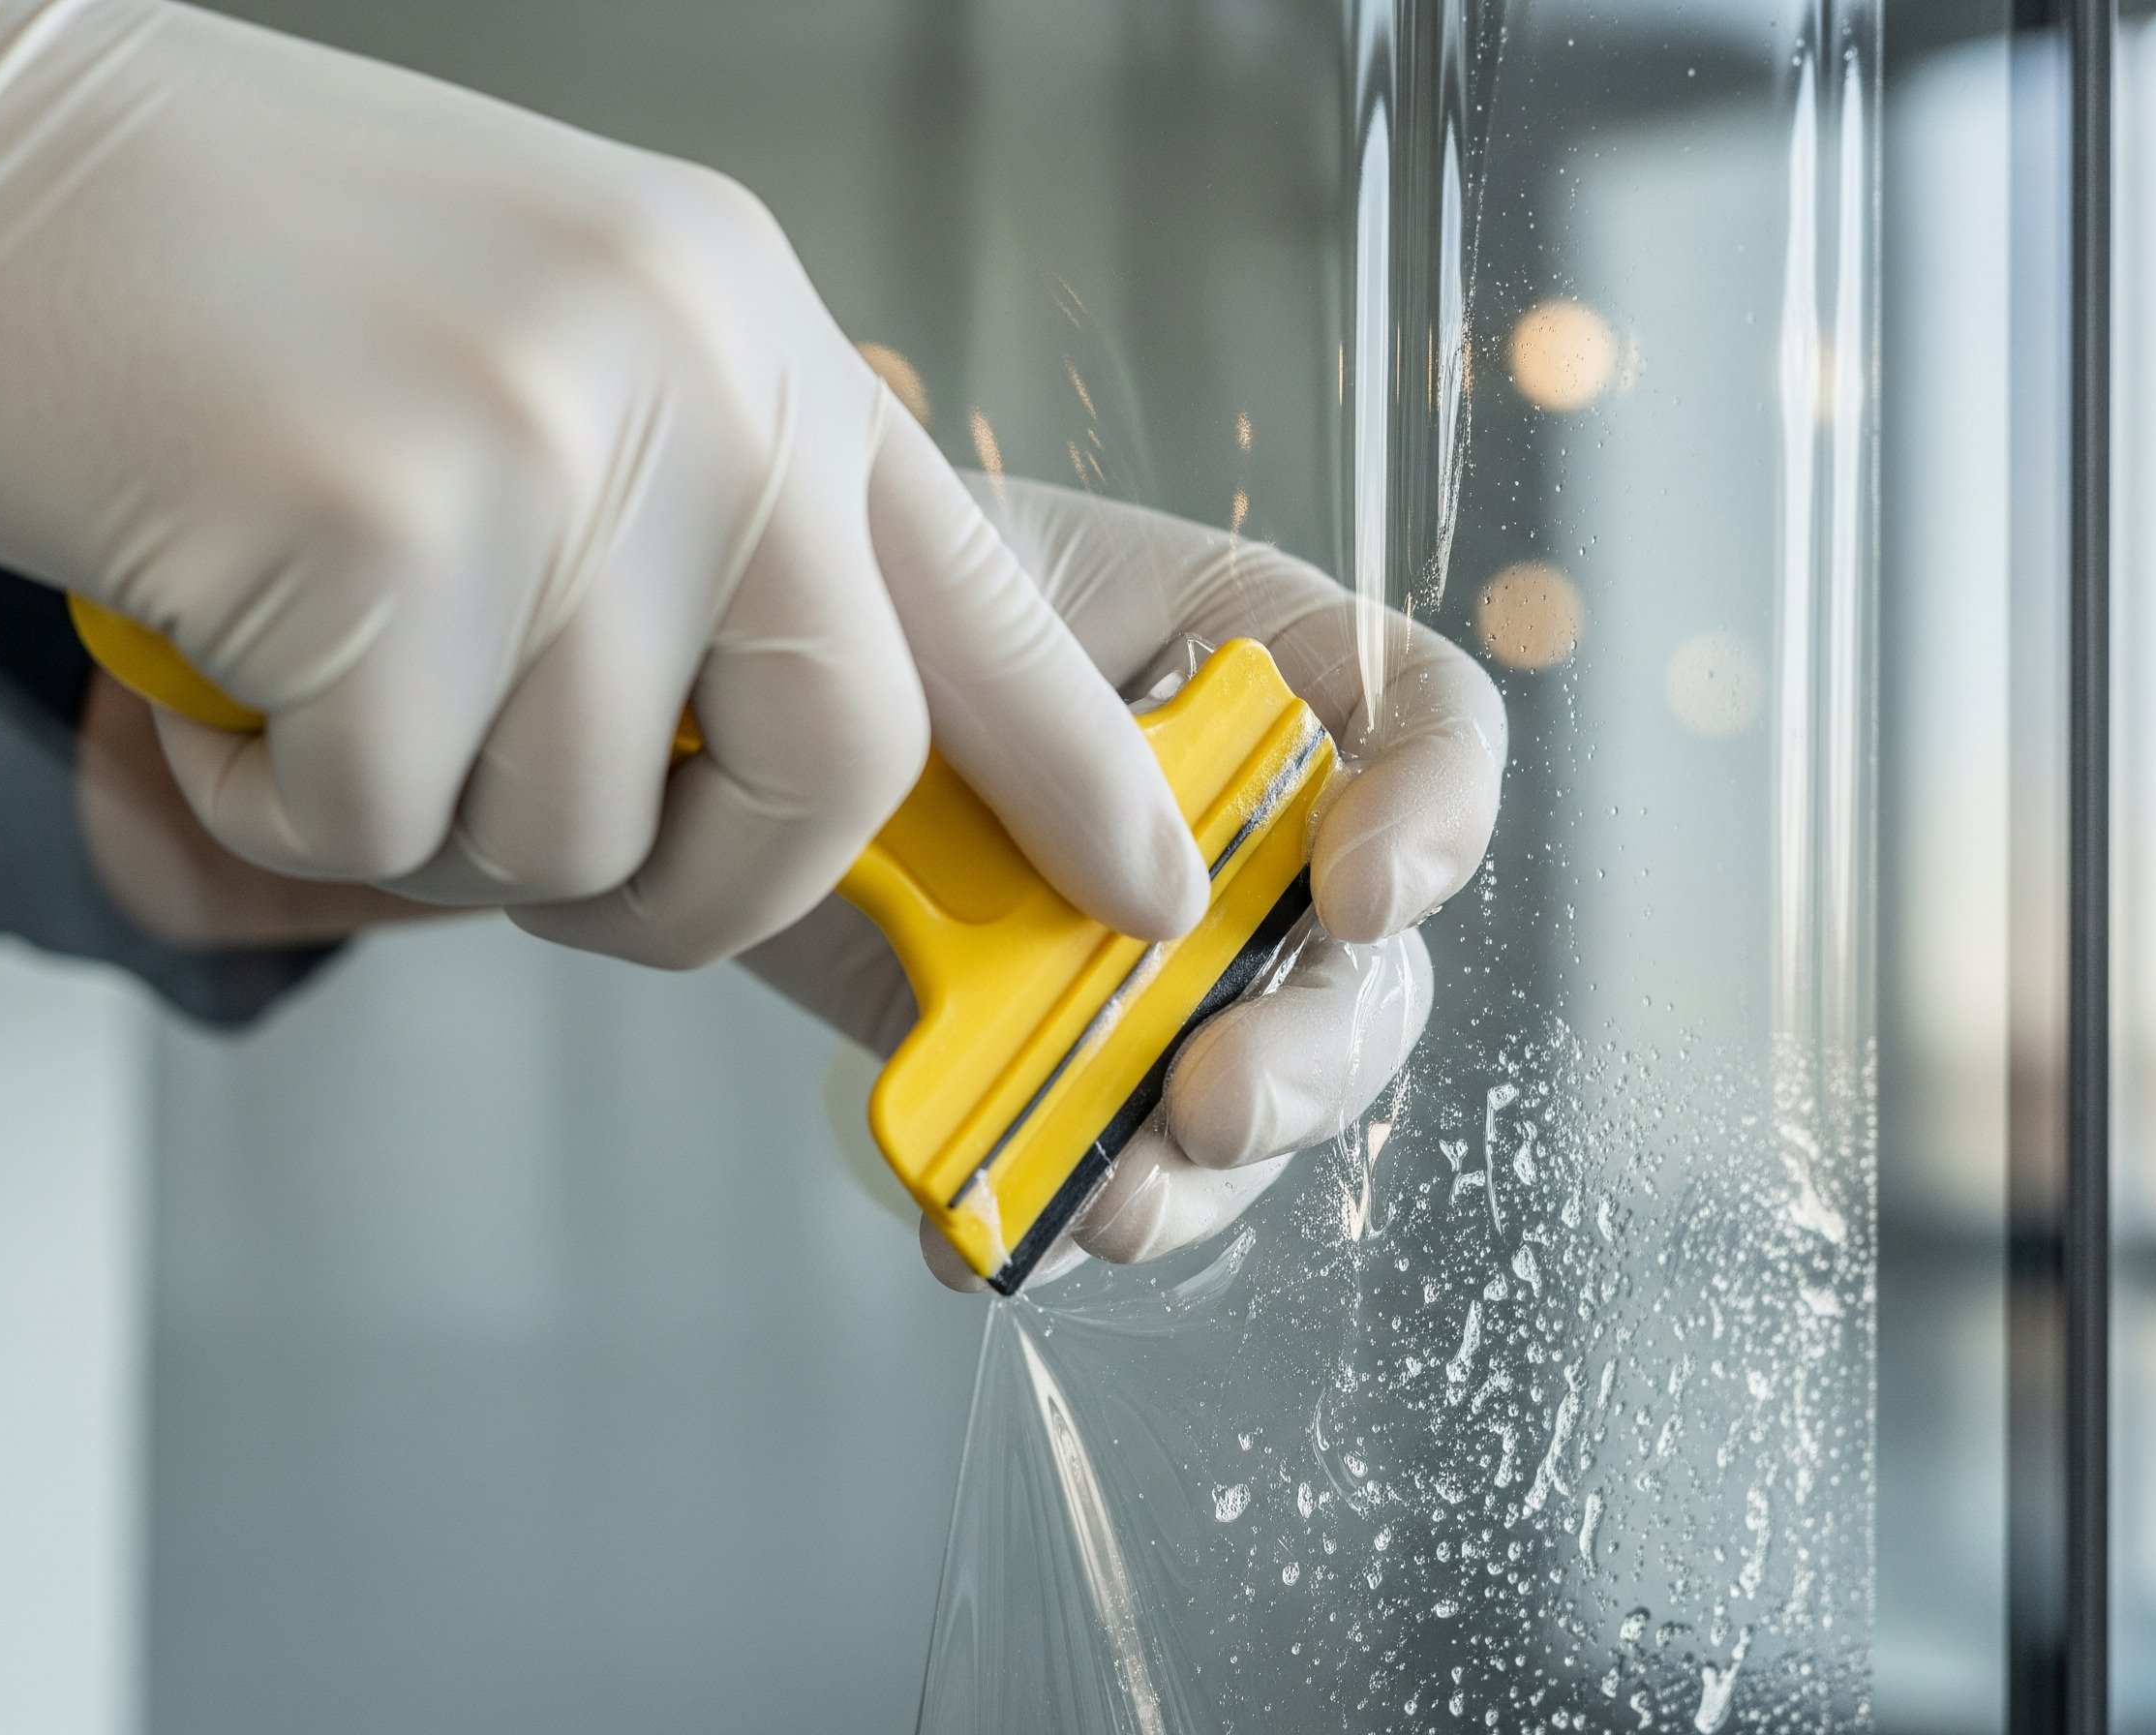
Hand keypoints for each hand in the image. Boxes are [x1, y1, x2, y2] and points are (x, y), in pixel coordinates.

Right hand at [0, 0, 1203, 968]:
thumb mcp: (545, 364)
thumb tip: (735, 770)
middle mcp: (697, 372)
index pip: (985, 593)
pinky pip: (385, 820)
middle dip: (703, 894)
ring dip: (430, 832)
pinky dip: (283, 813)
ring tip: (318, 692)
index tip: (1152, 890)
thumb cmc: (237, 286)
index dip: (1083, 766)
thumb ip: (680, 542)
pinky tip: (221, 680)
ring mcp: (553, 440)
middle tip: (576, 886)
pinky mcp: (387, 527)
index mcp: (752, 336)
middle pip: (838, 764)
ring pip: (574, 829)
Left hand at [739, 479, 1506, 1288]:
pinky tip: (983, 1226)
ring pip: (1247, 1086)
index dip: (1435, 818)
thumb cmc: (848, 572)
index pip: (1429, 727)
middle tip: (1213, 1103)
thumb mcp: (963, 591)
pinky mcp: (1046, 1042)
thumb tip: (1172, 914)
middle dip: (1311, 1056)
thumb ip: (1072, 720)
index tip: (1360, 898)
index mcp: (1261, 661)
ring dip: (1197, 1172)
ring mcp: (1149, 951)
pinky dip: (1046, 1198)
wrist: (720, 674)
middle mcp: (1239, 824)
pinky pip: (1093, 1149)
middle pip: (1367, 961)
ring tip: (1103, 1201)